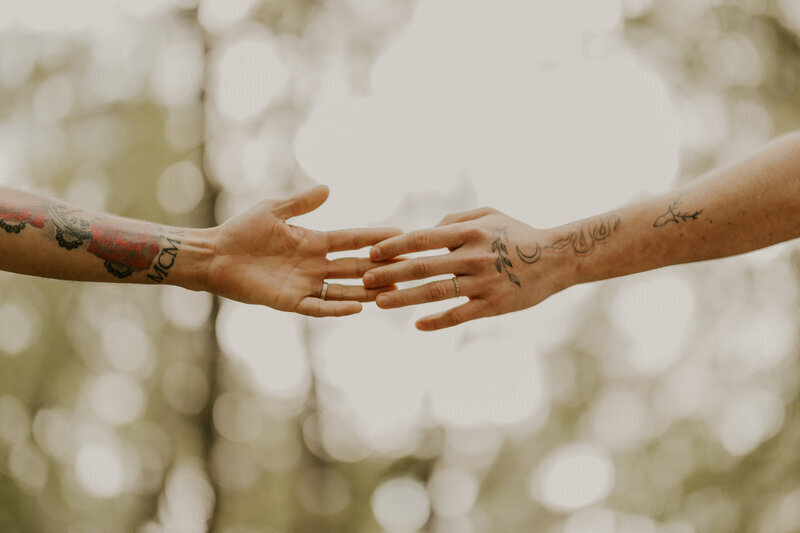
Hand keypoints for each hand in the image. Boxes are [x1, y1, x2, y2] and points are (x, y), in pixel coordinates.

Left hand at [205, 185, 401, 315]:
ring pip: (344, 290)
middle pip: (354, 267)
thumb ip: (301, 203)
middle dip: (380, 268)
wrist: (215, 255)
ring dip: (367, 291)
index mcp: (313, 242)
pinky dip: (337, 309)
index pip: (351, 240)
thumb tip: (328, 188)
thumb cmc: (241, 231)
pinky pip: (318, 308)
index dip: (374, 238)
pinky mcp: (289, 301)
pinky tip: (358, 308)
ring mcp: (304, 285)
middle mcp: (314, 265)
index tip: (400, 234)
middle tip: (408, 267)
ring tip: (392, 292)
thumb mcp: (273, 211)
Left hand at [363, 207, 575, 329]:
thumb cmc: (517, 233)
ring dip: (404, 298)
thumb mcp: (489, 215)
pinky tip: (418, 326)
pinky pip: (459, 315)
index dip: (394, 246)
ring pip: (435, 293)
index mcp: (469, 232)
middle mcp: (473, 257)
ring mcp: (483, 284)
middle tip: (365, 279)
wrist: (557, 259)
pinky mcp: (493, 306)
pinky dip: (437, 322)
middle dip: (390, 273)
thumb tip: (425, 231)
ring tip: (379, 302)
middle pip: (423, 267)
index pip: (422, 239)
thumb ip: (455, 219)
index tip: (372, 253)